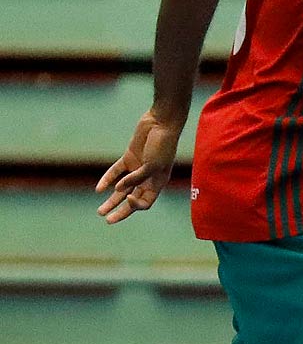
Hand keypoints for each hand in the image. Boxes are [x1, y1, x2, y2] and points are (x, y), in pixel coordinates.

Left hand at [96, 109, 183, 223]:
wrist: (161, 123)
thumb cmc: (162, 145)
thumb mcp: (152, 164)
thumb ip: (136, 178)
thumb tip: (118, 190)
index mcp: (158, 183)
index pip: (145, 202)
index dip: (135, 205)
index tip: (127, 198)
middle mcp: (147, 179)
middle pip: (132, 200)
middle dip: (120, 211)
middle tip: (107, 220)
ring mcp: (137, 168)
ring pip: (121, 189)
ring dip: (111, 200)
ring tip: (100, 211)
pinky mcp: (129, 158)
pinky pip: (115, 172)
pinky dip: (107, 180)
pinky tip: (99, 189)